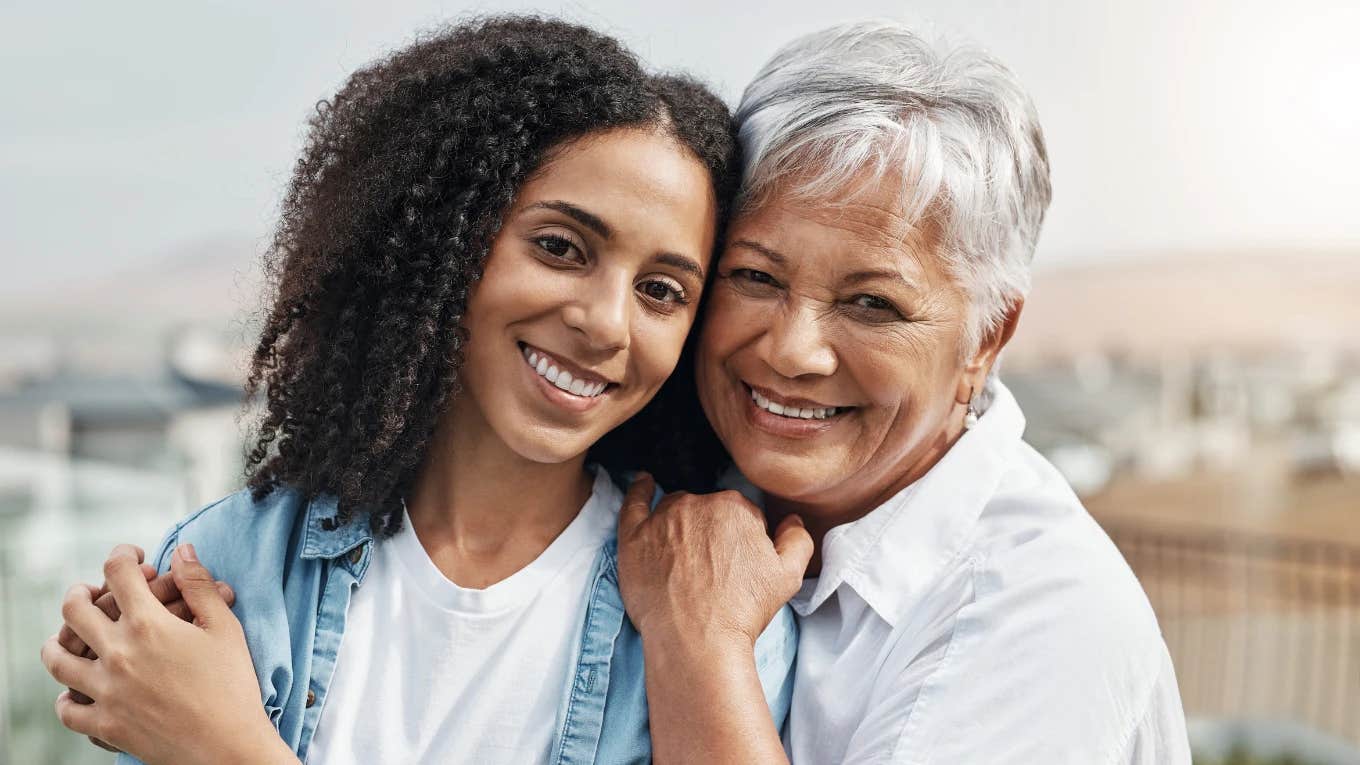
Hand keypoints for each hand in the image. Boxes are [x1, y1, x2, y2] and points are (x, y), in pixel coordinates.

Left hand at [54, 544, 236, 752]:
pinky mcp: (104, 725)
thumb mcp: (225, 629)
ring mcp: (106, 691)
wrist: (227, 748)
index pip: (118, 572)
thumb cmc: (233, 686)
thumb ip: (200, 586)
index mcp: (149, 625)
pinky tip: (76, 690)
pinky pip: (67, 708)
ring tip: (69, 636)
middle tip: (92, 591)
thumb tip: (183, 551)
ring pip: (58, 658)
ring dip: (59, 641)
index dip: (123, 555)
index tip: (133, 556)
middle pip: (75, 609)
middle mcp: (118, 654)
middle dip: (81, 591)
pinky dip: (66, 697)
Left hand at [616, 473, 812, 649]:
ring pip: (676, 509)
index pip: (742, 514)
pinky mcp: (634, 537)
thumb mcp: (788, 576)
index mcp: (735, 507)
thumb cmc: (742, 610)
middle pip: (708, 509)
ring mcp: (662, 520)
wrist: (697, 641)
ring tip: (685, 555)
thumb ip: (797, 539)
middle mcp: (697, 505)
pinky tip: (644, 482)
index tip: (737, 564)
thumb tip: (791, 521)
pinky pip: (634, 504)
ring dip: (682, 523)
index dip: (742, 540)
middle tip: (713, 569)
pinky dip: (640, 491)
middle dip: (713, 532)